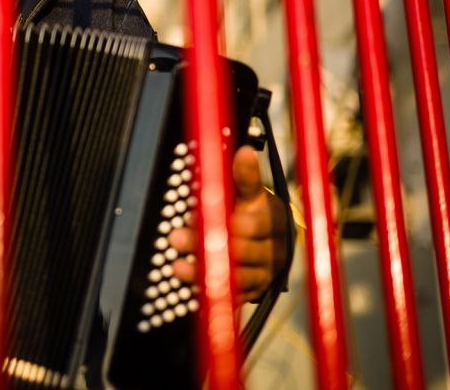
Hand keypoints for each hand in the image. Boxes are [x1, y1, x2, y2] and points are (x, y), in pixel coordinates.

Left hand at [169, 146, 288, 301]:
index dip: (224, 222)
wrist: (274, 244)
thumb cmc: (255, 213)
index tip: (198, 215)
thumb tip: (243, 151)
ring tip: (177, 267)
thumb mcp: (251, 193)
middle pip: (239, 251)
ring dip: (204, 273)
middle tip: (175, 238)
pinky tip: (190, 290)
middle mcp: (272, 250)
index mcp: (271, 221)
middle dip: (206, 245)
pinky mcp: (254, 293)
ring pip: (236, 278)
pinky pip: (233, 298)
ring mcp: (265, 274)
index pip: (250, 224)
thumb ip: (245, 176)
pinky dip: (212, 295)